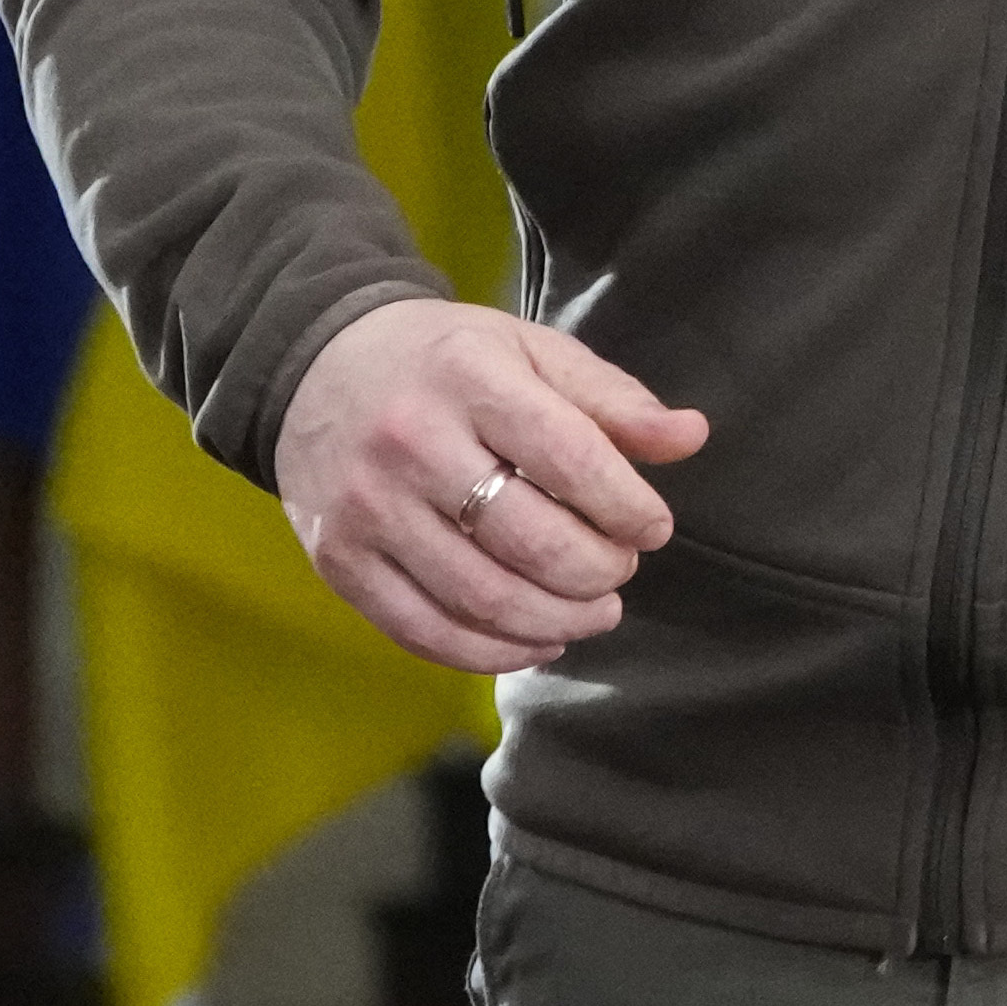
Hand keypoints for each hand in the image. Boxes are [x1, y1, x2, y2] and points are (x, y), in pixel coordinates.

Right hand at [278, 298, 710, 673]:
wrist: (315, 368)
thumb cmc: (445, 363)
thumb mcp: (530, 353)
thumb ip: (611, 399)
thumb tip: (691, 437)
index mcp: (469, 376)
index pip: (570, 458)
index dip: (627, 507)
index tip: (652, 527)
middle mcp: (410, 441)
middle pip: (531, 542)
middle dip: (598, 571)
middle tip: (619, 570)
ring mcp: (368, 508)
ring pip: (484, 599)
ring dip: (559, 621)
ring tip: (594, 610)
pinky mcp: (341, 562)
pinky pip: (427, 632)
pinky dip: (495, 652)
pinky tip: (537, 639)